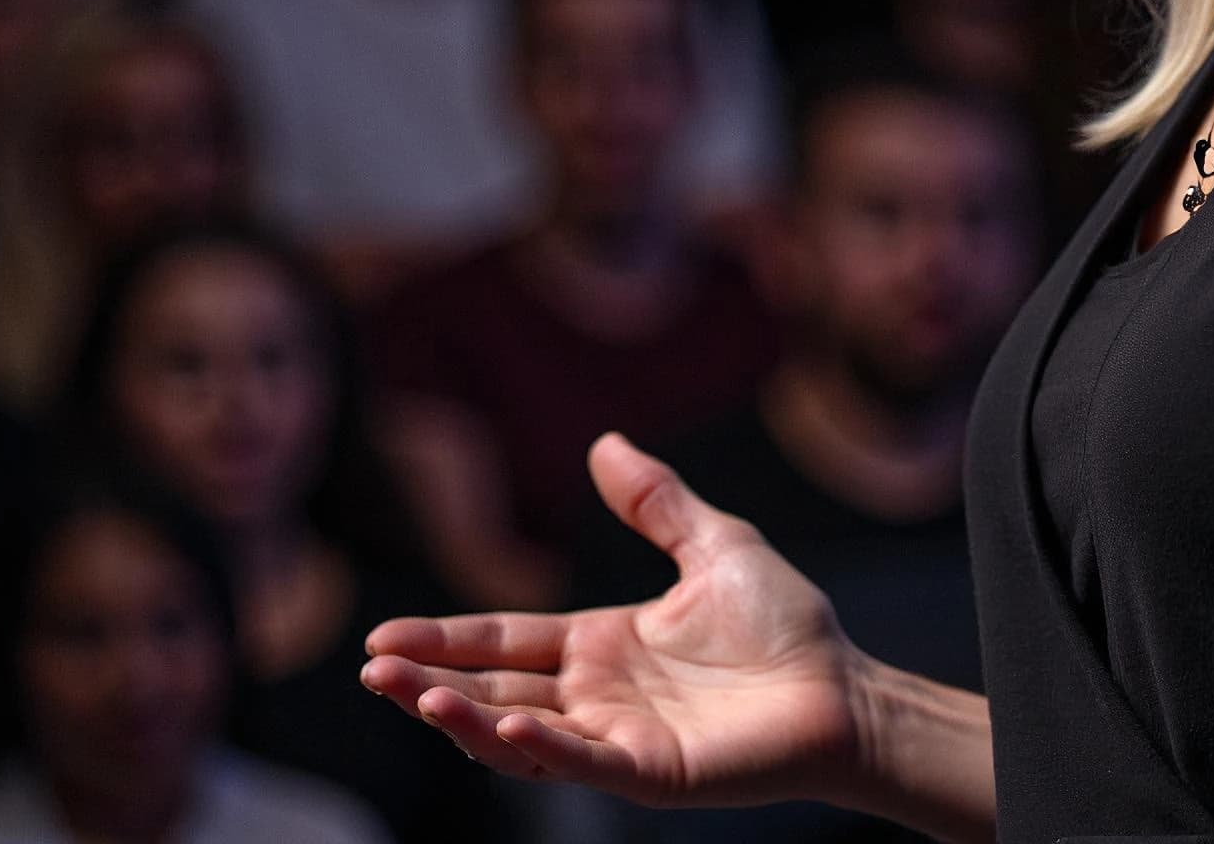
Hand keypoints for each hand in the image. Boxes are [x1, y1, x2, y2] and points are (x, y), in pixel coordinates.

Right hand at [362, 431, 868, 807]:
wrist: (842, 687)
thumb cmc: (784, 623)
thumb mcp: (712, 544)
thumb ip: (656, 502)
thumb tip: (602, 443)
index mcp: (603, 644)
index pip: (508, 641)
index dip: (447, 640)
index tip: (381, 640)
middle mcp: (598, 694)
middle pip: (496, 688)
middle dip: (429, 681)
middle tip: (370, 669)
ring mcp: (619, 737)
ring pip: (522, 733)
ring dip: (464, 717)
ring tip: (413, 694)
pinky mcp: (651, 770)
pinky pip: (583, 761)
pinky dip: (537, 745)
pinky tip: (496, 723)